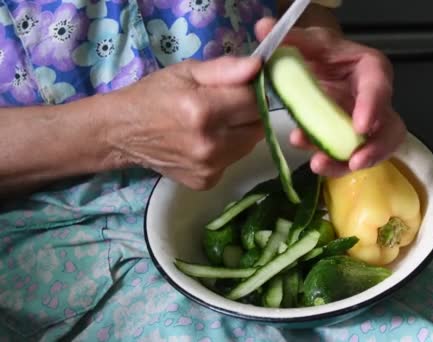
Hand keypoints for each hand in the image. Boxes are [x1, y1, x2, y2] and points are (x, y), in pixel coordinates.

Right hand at [108, 56, 263, 189]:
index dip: (252, 91)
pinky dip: (227, 150)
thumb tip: (257, 67)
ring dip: (241, 132)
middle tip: (228, 105)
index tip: (239, 88)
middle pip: (258, 126)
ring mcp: (209, 167)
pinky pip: (233, 161)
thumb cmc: (153, 96)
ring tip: (215, 123)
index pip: (254, 101)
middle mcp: (210, 144)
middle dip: (249, 113)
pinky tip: (206, 141)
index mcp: (204, 110)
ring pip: (249, 145)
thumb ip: (225, 69)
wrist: (121, 133)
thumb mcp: (185, 71)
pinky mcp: (206, 182)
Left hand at [255, 18, 405, 176]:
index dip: (373, 105)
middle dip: (374, 147)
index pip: (378, 84)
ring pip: (373, 148)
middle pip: (388, 125)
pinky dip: (336, 165)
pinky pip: (352, 158)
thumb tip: (263, 27)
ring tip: (321, 166)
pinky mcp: (352, 141)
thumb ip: (289, 38)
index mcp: (369, 69)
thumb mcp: (306, 43)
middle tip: (354, 161)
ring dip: (349, 161)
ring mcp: (366, 123)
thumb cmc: (319, 54)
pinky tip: (317, 165)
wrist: (316, 69)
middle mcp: (374, 99)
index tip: (360, 126)